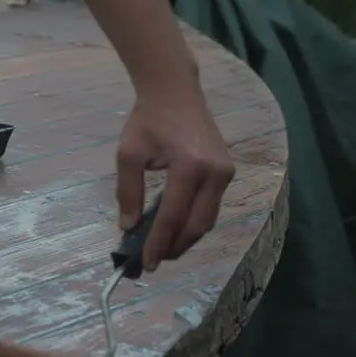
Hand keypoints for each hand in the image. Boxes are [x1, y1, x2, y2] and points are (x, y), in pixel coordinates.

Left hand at [116, 85, 235, 271]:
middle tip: (153, 261)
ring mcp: (225, 173)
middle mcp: (214, 173)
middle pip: (197, 225)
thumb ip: (128, 193)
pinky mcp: (227, 172)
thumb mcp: (128, 155)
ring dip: (186, 238)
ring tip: (162, 249)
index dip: (158, 243)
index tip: (145, 263)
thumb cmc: (148, 120)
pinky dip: (193, 222)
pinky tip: (175, 229)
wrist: (175, 92)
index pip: (172, 216)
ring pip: (208, 219)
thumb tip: (128, 227)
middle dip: (175, 247)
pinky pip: (211, 206)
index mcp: (189, 167)